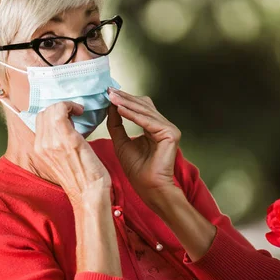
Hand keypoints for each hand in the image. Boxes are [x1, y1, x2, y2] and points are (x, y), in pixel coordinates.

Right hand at [33, 102, 111, 208]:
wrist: (89, 195)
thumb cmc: (81, 180)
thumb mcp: (62, 161)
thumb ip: (57, 146)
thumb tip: (65, 130)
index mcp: (39, 150)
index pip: (39, 120)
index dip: (53, 113)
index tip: (69, 115)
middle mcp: (41, 145)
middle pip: (44, 112)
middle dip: (60, 108)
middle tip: (75, 113)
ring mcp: (53, 142)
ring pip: (51, 109)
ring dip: (67, 105)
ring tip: (78, 111)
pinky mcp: (68, 139)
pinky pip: (61, 111)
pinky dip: (71, 106)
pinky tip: (81, 111)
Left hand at [106, 88, 180, 208]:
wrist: (149, 188)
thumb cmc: (137, 170)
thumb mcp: (121, 142)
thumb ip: (116, 124)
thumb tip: (111, 106)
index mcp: (154, 128)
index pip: (140, 108)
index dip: (125, 99)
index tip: (108, 93)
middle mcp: (163, 126)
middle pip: (144, 105)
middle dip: (125, 98)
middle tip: (109, 91)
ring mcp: (169, 129)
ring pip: (145, 111)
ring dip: (127, 103)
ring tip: (111, 98)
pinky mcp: (171, 134)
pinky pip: (148, 121)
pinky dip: (133, 115)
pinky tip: (120, 109)